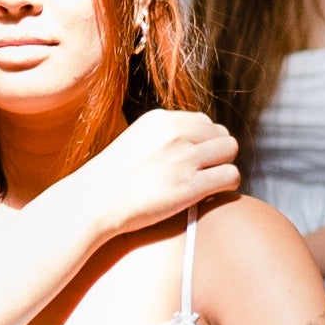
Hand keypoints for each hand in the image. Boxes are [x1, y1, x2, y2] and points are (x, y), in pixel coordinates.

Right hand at [51, 105, 239, 241]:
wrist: (93, 203)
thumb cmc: (110, 180)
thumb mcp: (134, 142)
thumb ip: (162, 137)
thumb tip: (190, 142)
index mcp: (160, 120)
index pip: (204, 121)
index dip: (204, 141)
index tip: (195, 158)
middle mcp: (175, 133)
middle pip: (221, 133)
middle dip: (217, 152)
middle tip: (204, 172)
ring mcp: (184, 158)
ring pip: (230, 150)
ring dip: (224, 165)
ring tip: (210, 181)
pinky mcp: (191, 186)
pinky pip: (231, 175)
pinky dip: (228, 184)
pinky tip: (214, 193)